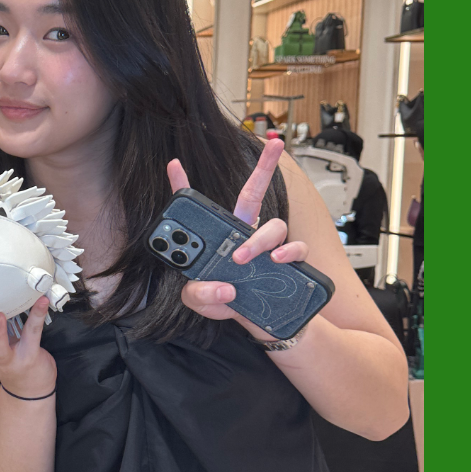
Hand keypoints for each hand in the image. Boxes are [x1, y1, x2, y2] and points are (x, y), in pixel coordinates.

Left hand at [166, 138, 309, 337]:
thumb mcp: (201, 303)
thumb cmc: (229, 305)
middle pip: (254, 194)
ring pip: (274, 225)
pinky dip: (288, 253)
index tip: (174, 164)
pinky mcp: (290, 263)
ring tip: (243, 258)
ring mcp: (270, 248)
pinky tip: (277, 260)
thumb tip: (222, 287)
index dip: (185, 186)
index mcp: (219, 239)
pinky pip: (296, 248)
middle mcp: (245, 236)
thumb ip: (198, 296)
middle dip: (265, 167)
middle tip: (274, 146)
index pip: (202, 209)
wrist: (260, 325)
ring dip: (258, 240)